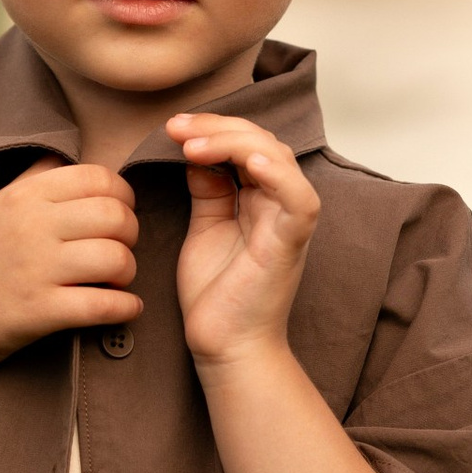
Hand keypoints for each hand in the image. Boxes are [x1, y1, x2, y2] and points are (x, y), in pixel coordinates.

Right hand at [0, 161, 138, 372]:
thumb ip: (34, 181)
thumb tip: (71, 158)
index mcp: (23, 195)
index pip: (99, 178)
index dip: (122, 197)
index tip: (118, 216)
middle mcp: (31, 226)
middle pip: (116, 216)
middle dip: (130, 235)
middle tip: (119, 250)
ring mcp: (36, 270)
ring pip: (117, 259)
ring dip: (128, 273)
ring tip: (116, 282)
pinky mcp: (39, 312)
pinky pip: (104, 306)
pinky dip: (126, 308)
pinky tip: (124, 309)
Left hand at [169, 114, 319, 371]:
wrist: (224, 345)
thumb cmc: (217, 295)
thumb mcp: (204, 228)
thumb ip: (208, 190)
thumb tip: (196, 153)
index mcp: (259, 198)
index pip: (244, 143)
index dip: (212, 128)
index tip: (173, 127)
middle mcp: (278, 203)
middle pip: (261, 141)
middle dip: (218, 127)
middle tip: (177, 127)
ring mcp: (288, 221)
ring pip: (278, 159)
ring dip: (235, 143)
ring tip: (194, 145)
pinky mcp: (291, 243)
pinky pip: (298, 200)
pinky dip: (278, 176)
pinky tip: (248, 162)